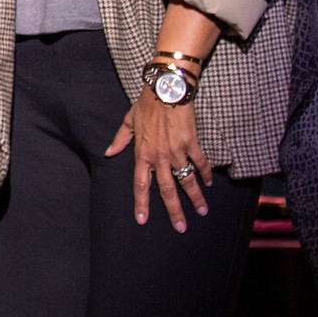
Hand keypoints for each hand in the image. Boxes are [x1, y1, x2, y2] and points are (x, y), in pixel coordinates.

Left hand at [107, 89, 211, 231]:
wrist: (166, 88)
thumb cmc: (146, 104)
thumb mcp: (129, 121)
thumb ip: (120, 139)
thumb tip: (109, 152)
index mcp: (142, 153)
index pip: (141, 184)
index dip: (141, 203)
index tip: (142, 220)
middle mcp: (159, 157)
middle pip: (167, 190)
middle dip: (174, 211)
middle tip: (180, 228)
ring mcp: (176, 151)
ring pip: (186, 180)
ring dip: (195, 198)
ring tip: (202, 212)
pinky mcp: (191, 143)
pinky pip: (200, 162)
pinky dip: (205, 174)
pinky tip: (209, 184)